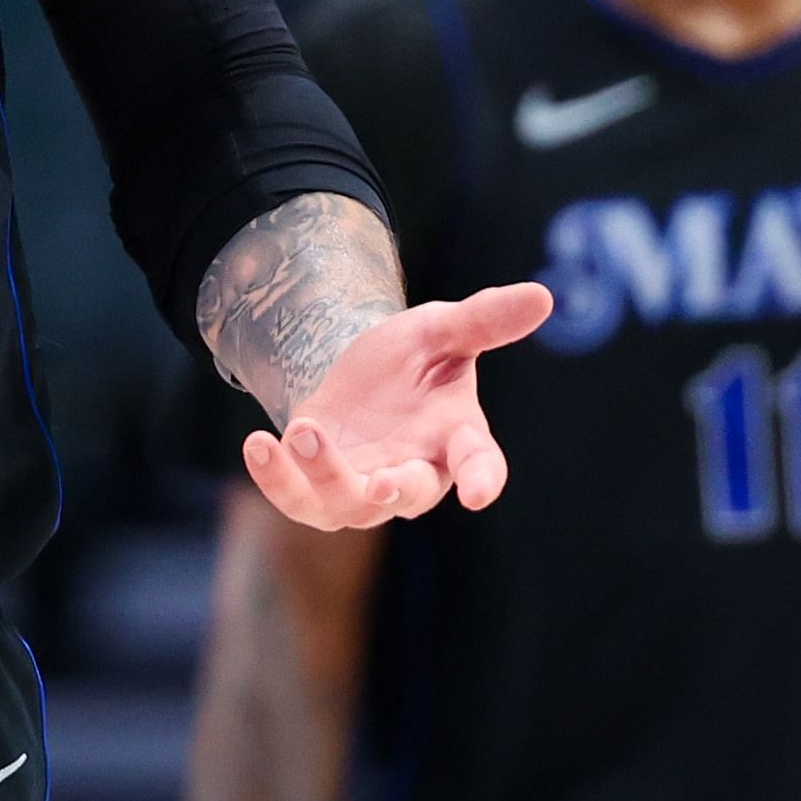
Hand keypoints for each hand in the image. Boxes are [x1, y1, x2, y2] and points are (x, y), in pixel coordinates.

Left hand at [240, 283, 555, 530]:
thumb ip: (483, 320)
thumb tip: (542, 295)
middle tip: (380, 483)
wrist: (354, 373)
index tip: (478, 493)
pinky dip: (276, 477)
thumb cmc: (411, 358)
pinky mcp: (317, 490)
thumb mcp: (441, 329)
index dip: (482, 479)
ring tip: (304, 428)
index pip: (479, 463)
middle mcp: (414, 471)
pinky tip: (258, 443)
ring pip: (348, 504)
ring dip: (324, 474)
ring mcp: (364, 488)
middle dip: (395, 491)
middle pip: (411, 495)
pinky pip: (297, 498)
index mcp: (456, 437)